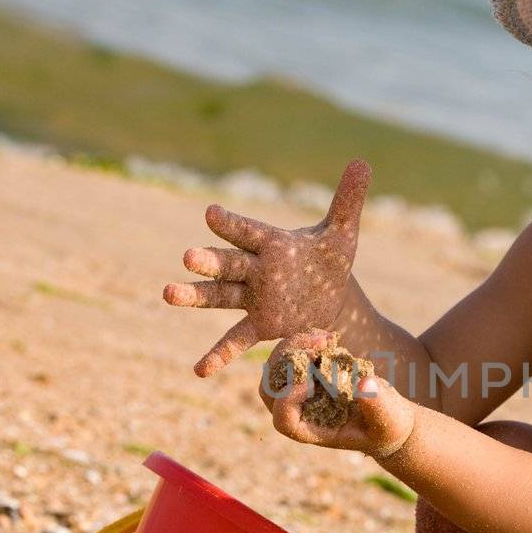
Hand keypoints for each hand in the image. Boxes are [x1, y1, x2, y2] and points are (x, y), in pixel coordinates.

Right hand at [164, 159, 369, 376]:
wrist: (329, 296)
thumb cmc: (328, 259)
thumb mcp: (343, 233)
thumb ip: (348, 200)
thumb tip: (362, 161)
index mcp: (272, 244)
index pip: (248, 231)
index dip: (231, 224)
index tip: (210, 214)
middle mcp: (255, 269)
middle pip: (229, 264)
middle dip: (210, 262)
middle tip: (187, 257)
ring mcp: (253, 298)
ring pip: (221, 297)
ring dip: (196, 296)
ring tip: (168, 293)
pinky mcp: (260, 325)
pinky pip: (236, 340)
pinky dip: (219, 355)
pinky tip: (200, 371)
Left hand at [258, 330, 416, 457]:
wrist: (387, 414)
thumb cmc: (387, 425)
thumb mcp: (388, 420)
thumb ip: (378, 405)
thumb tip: (365, 384)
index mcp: (311, 430)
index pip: (283, 419)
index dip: (290, 399)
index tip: (312, 382)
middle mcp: (298, 411)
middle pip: (269, 388)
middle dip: (287, 361)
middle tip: (316, 345)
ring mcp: (299, 390)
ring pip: (276, 367)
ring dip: (296, 346)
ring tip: (325, 338)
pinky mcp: (307, 372)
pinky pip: (292, 353)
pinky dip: (306, 341)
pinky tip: (328, 337)